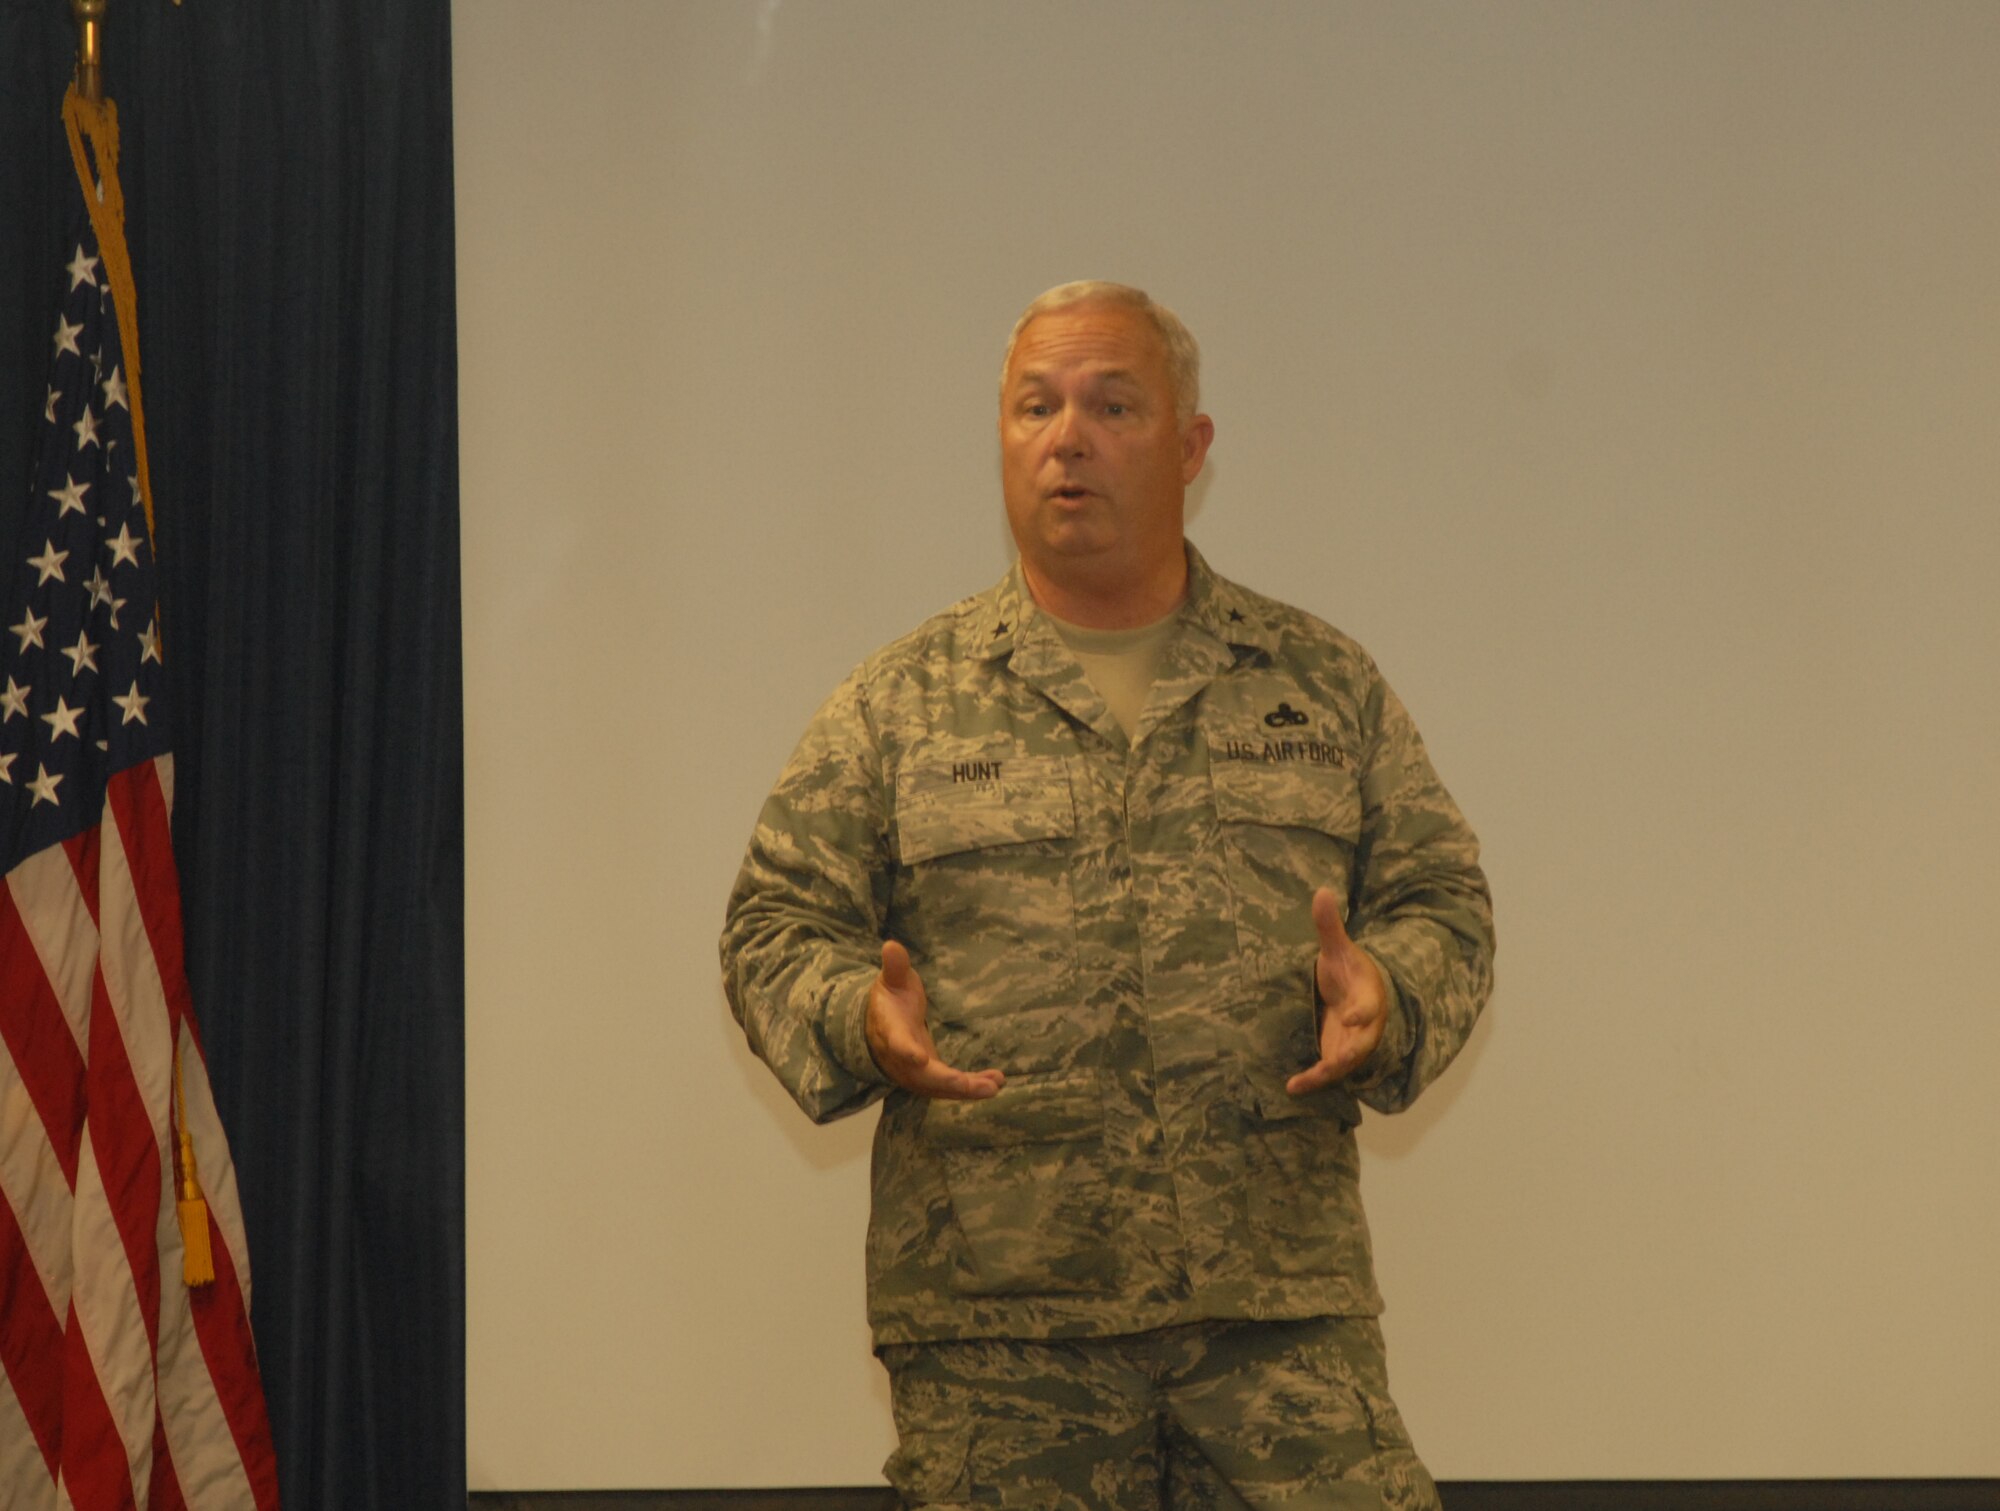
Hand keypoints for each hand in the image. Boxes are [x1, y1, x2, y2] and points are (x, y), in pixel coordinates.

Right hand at [865, 941, 1005, 1100]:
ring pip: (939, 1087)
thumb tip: (891, 945)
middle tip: (967, 1084)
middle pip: (921, 1076)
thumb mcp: (892, 980)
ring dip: (966, 1089)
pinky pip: (951, 1087)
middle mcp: (902, 1059)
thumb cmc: (891, 998)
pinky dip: (972, 1087)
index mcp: (890, 1031)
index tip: (919, 1058)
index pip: (897, 1043)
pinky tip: (996, 1082)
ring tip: (993, 1086)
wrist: (882, 1026)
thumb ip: (895, 967)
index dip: (907, 1052)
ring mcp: (917, 1073)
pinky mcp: (932, 1078)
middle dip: (945, 1080)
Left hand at [1286, 887, 1388, 1096]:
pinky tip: (1291, 1088)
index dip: (1363, 1012)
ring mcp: (1351, 1043)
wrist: (1355, 993)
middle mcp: (1364, 1025)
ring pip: (1345, 1063)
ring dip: (1329, 1071)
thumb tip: (1322, 890)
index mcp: (1368, 997)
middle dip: (1351, 1051)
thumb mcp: (1338, 949)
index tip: (1352, 1016)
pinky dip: (1312, 1081)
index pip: (1369, 1005)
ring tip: (1309, 1080)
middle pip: (1362, 1042)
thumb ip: (1330, 927)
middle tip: (1337, 1059)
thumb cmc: (1347, 971)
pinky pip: (1326, 1072)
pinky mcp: (1335, 1055)